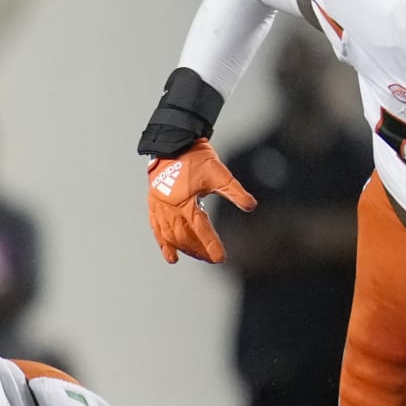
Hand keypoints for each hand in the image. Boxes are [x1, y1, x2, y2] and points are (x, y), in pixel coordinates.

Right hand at [145, 140, 256, 263]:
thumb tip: (251, 206)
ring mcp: (161, 208)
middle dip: (199, 250)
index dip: (211, 245)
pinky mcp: (154, 206)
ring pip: (171, 236)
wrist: (173, 146)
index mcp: (187, 203)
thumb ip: (235, 192)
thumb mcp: (220, 174)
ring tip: (196, 256)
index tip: (220, 259)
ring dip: (184, 249)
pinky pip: (157, 230)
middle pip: (185, 237)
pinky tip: (171, 256)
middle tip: (211, 259)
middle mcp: (171, 209)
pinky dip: (164, 245)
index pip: (201, 230)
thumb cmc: (196, 159)